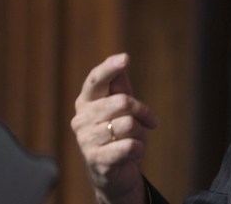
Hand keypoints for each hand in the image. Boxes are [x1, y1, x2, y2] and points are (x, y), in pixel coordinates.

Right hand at [71, 53, 158, 203]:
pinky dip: (138, 148)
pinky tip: (132, 152)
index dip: (110, 68)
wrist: (115, 172)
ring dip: (140, 133)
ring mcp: (85, 139)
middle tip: (149, 121)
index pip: (95, 80)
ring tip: (133, 139)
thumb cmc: (120, 134)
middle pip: (122, 102)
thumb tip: (121, 58)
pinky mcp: (95, 159)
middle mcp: (81, 119)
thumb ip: (119, 86)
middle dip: (142, 111)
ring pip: (128, 125)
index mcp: (87, 101)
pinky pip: (129, 145)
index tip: (125, 58)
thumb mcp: (122, 108)